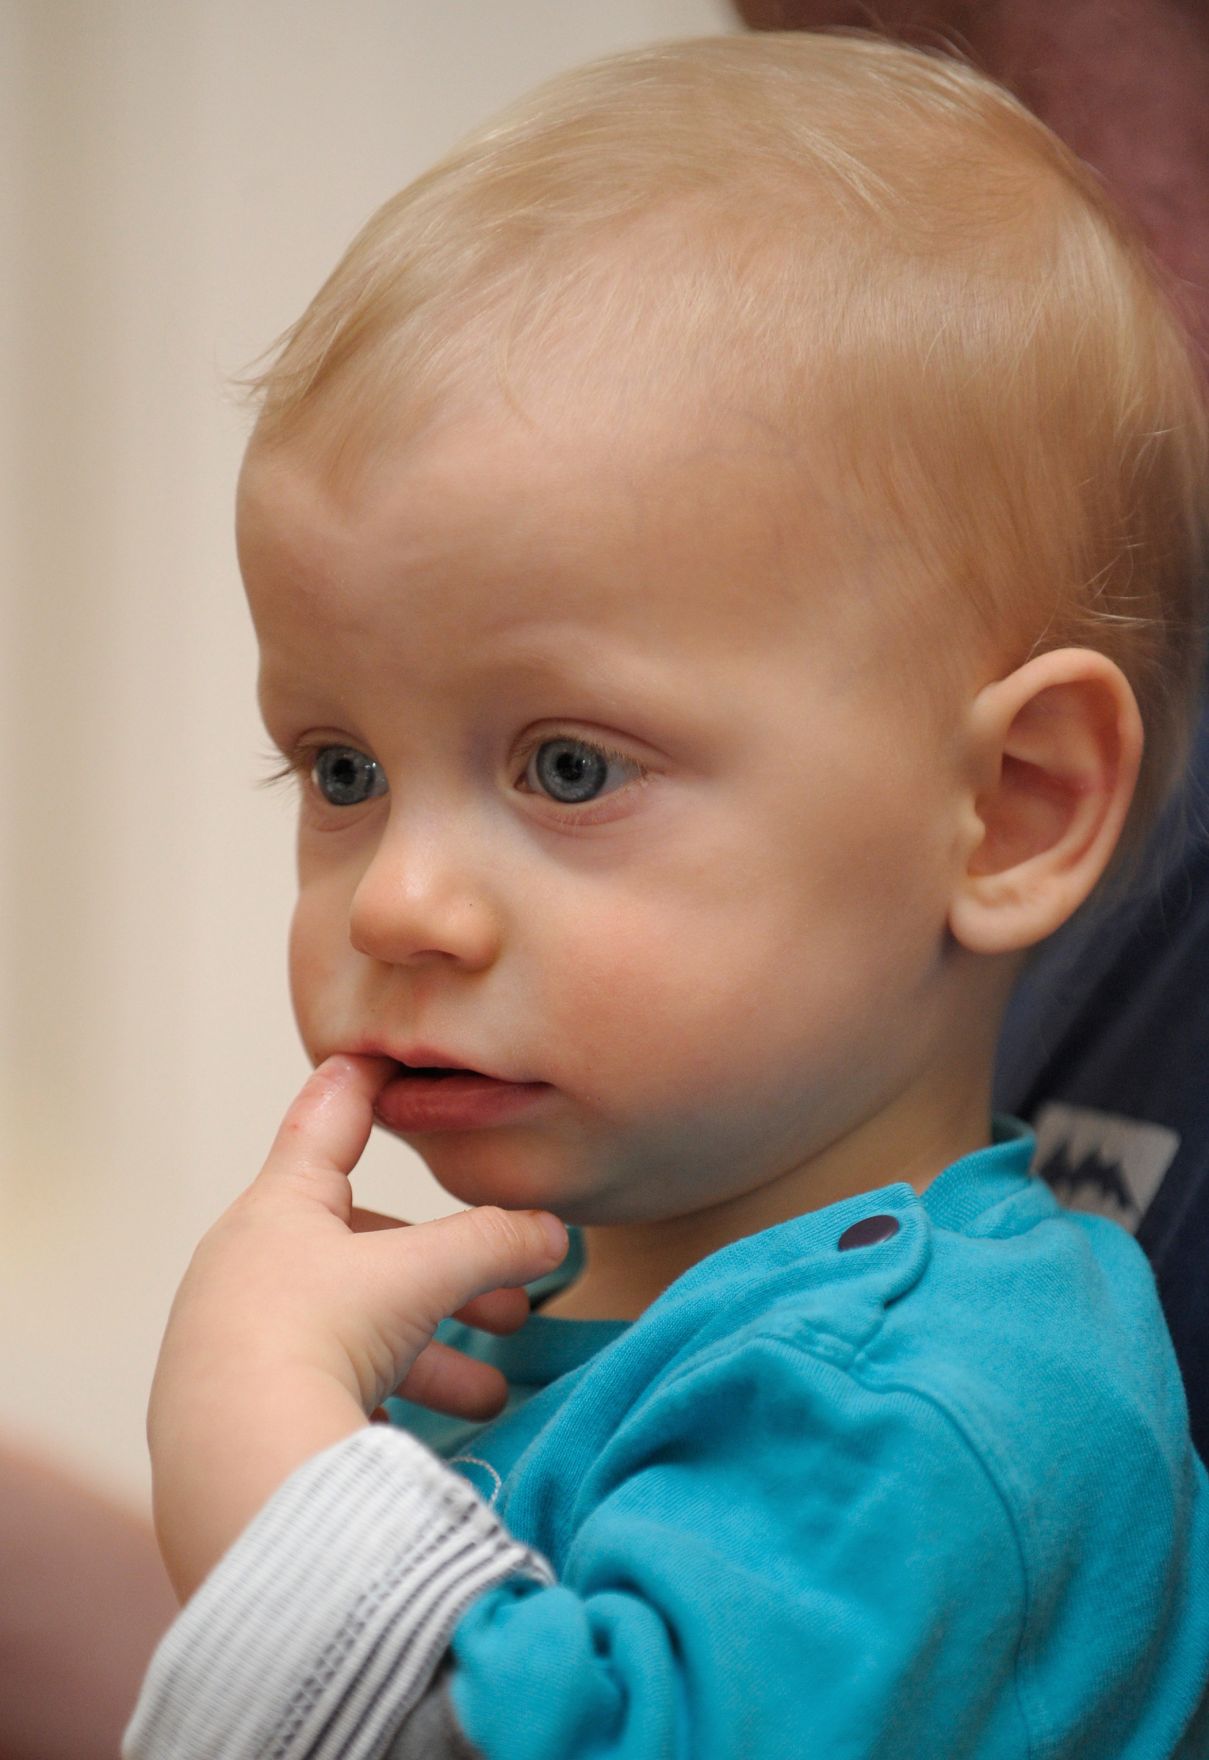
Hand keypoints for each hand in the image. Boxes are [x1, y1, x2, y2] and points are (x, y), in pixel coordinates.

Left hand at [147, 1055, 567, 1600]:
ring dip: (428, 1352)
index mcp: (277, 1209)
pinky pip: (326, 1386)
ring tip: (490, 1392)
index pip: (326, 1121)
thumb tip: (555, 1235)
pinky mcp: (240, 1415)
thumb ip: (493, 1243)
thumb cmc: (314, 1335)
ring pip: (352, 1327)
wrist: (234, 1468)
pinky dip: (385, 1396)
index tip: (375, 1057)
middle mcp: (248, 1268)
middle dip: (443, 1276)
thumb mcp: (419, 1275)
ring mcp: (237, 1344)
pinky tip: (422, 1430)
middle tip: (508, 1307)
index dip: (360, 1084)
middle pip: (360, 1248)